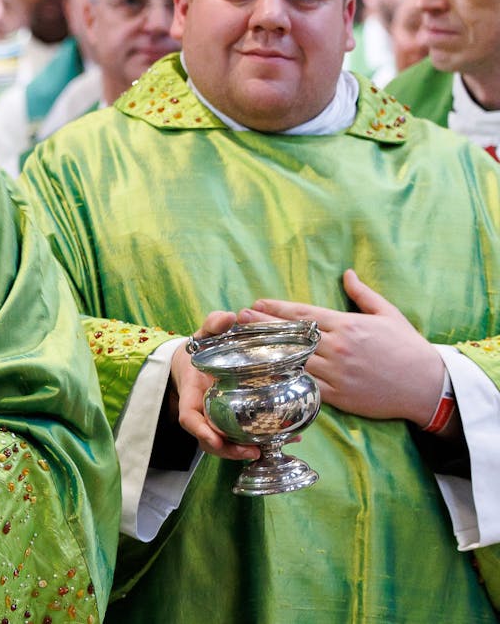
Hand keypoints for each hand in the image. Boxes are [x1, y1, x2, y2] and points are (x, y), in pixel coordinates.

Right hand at [171, 311, 259, 460]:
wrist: (193, 364)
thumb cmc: (197, 352)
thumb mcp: (201, 336)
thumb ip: (211, 325)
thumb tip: (228, 317)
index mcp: (191, 395)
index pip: (189, 418)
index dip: (200, 431)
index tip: (214, 439)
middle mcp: (202, 412)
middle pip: (209, 439)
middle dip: (228, 450)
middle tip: (252, 451)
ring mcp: (216, 419)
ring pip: (226, 442)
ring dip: (245, 450)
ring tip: (268, 448)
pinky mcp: (232, 421)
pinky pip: (243, 435)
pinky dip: (262, 439)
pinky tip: (286, 438)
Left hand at [243, 269, 443, 424]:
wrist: (429, 386)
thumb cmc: (409, 348)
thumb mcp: (388, 314)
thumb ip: (363, 294)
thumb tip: (346, 273)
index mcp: (347, 325)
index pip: (302, 314)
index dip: (276, 309)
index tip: (256, 303)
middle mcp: (338, 348)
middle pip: (290, 335)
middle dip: (262, 326)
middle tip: (239, 319)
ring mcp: (336, 373)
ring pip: (292, 360)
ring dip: (266, 352)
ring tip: (243, 345)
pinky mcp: (338, 396)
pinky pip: (304, 386)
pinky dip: (283, 379)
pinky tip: (264, 374)